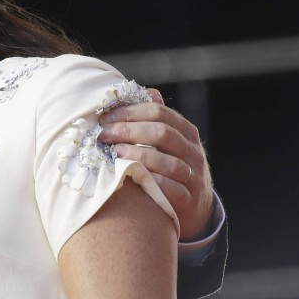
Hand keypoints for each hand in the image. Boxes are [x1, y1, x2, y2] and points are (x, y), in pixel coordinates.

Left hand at [98, 89, 213, 242]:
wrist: (195, 207)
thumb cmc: (170, 166)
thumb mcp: (167, 142)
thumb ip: (152, 119)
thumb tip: (134, 92)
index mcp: (186, 131)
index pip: (159, 112)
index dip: (130, 113)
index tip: (104, 118)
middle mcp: (193, 151)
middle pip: (163, 133)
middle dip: (129, 131)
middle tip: (103, 135)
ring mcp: (194, 176)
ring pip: (169, 162)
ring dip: (139, 156)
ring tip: (114, 155)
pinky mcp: (190, 199)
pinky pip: (173, 190)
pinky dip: (153, 182)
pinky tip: (133, 178)